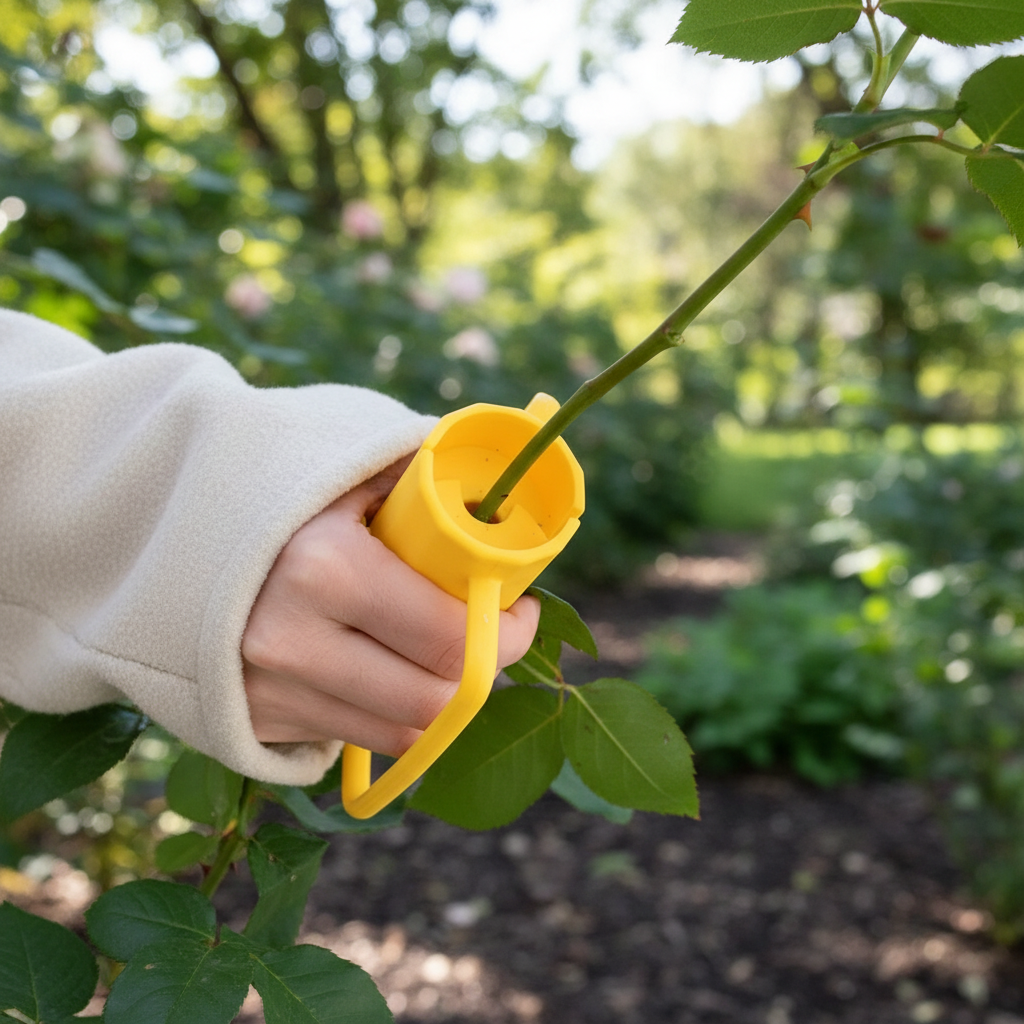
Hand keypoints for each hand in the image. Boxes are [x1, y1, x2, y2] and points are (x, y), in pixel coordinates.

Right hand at [241, 459, 540, 755]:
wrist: (161, 533)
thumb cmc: (273, 491)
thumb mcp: (345, 466)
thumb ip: (422, 478)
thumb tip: (501, 491)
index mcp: (326, 570)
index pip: (452, 638)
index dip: (508, 633)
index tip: (520, 610)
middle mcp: (293, 644)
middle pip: (433, 701)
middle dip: (480, 670)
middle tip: (490, 635)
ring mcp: (269, 693)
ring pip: (401, 732)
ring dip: (438, 698)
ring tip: (440, 652)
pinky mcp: (257, 722)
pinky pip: (356, 738)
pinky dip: (389, 713)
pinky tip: (387, 668)